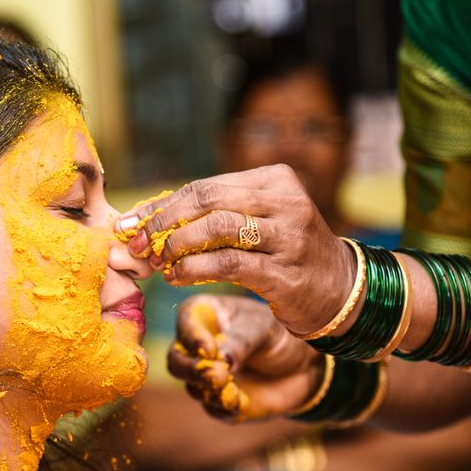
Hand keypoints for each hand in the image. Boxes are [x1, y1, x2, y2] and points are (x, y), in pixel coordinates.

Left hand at [116, 165, 354, 335]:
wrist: (340, 291)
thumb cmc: (283, 253)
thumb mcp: (252, 223)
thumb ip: (207, 217)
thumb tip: (141, 219)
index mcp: (275, 179)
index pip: (204, 186)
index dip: (162, 205)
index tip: (130, 223)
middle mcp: (286, 201)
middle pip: (207, 200)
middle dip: (164, 222)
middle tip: (137, 243)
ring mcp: (290, 236)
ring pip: (217, 229)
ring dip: (177, 246)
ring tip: (159, 262)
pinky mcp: (286, 272)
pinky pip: (229, 264)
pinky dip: (194, 269)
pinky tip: (177, 276)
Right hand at [168, 294, 322, 420]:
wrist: (303, 364)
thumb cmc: (279, 333)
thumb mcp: (262, 329)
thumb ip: (240, 342)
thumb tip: (221, 360)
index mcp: (202, 316)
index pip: (186, 323)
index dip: (192, 337)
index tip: (209, 349)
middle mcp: (195, 346)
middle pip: (176, 361)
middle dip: (192, 371)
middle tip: (217, 376)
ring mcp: (204, 375)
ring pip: (192, 388)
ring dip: (212, 392)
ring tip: (236, 390)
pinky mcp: (217, 400)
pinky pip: (212, 408)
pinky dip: (226, 408)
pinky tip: (244, 402)